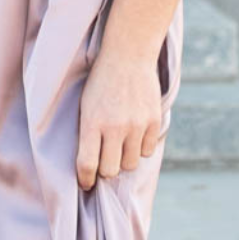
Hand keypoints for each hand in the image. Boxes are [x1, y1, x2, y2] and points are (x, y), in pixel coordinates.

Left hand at [75, 47, 163, 190]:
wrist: (127, 56)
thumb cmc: (100, 83)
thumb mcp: (85, 106)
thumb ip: (88, 134)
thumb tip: (91, 166)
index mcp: (92, 123)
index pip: (87, 165)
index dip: (85, 179)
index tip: (85, 183)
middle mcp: (114, 127)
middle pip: (110, 170)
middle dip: (105, 170)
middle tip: (104, 161)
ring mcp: (136, 125)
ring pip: (130, 164)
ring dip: (123, 159)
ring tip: (119, 146)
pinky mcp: (153, 121)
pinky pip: (146, 151)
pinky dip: (140, 148)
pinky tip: (134, 136)